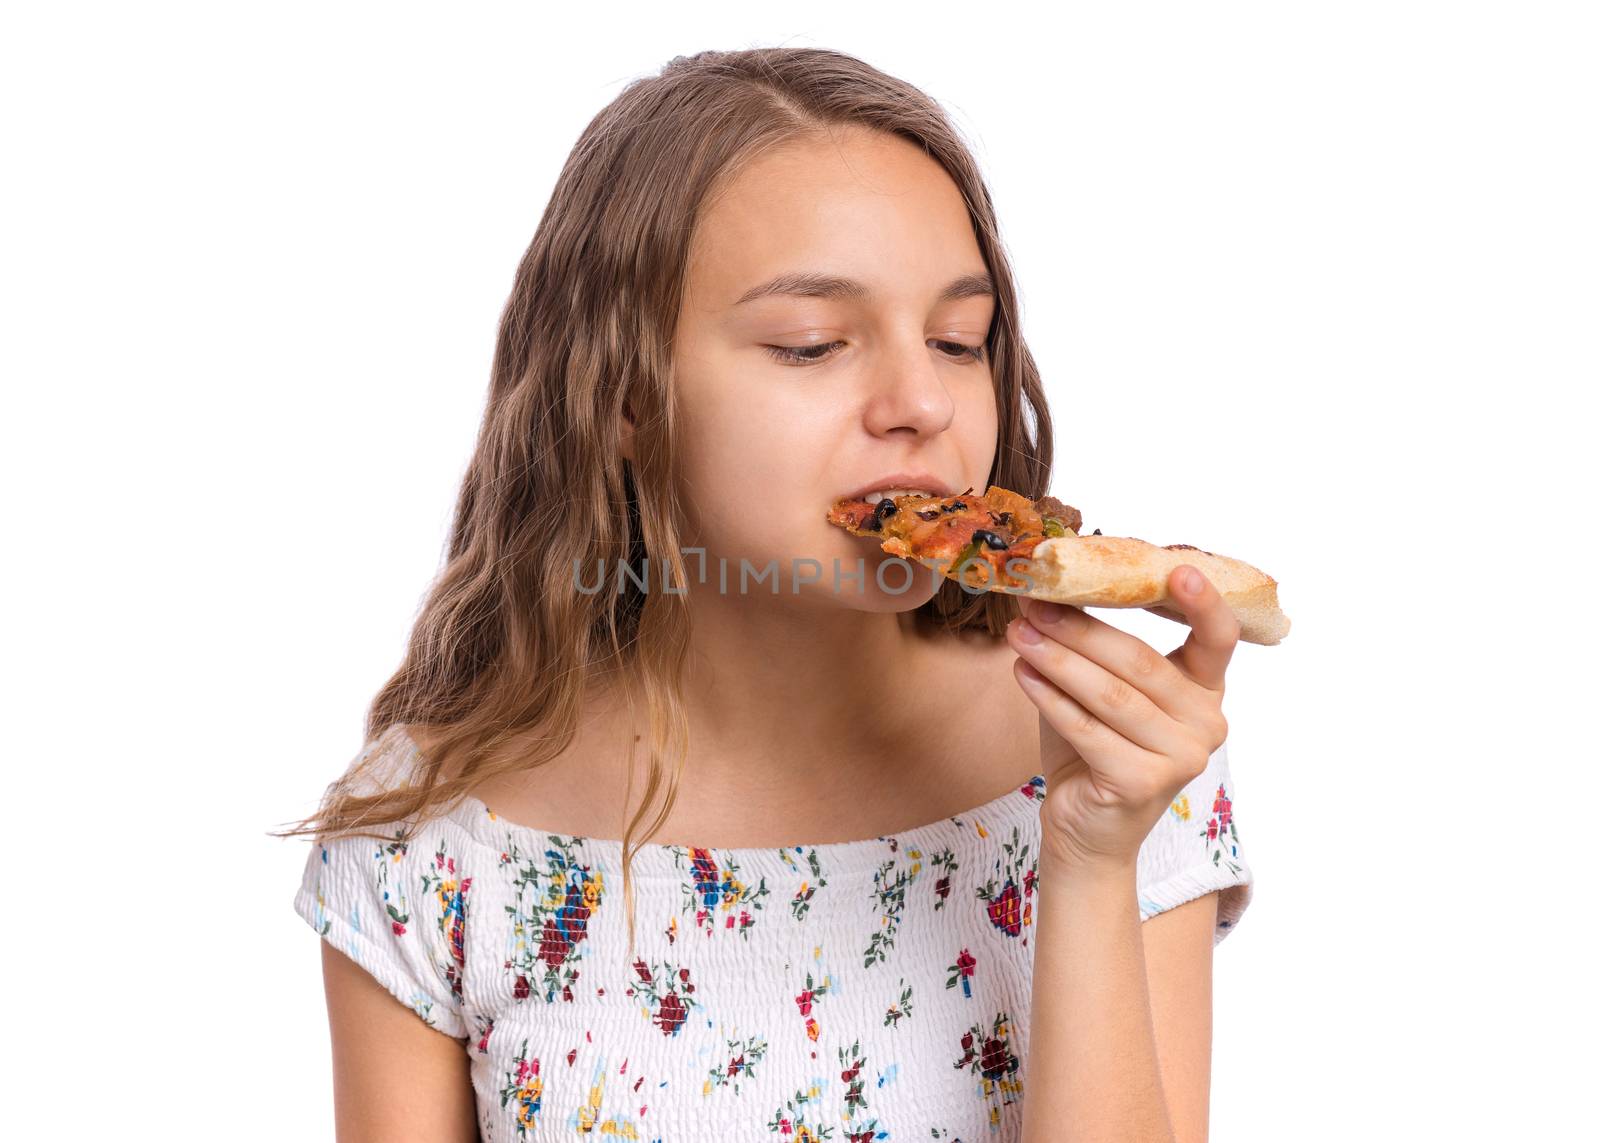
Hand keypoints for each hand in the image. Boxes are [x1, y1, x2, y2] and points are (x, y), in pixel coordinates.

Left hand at [1005, 565, 1238, 870]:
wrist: (1086, 832)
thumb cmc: (1094, 751)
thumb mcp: (1101, 690)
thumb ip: (1094, 649)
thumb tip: (1049, 592)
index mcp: (1206, 691)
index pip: (1218, 640)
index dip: (1203, 604)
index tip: (1178, 569)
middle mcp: (1206, 724)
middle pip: (1140, 662)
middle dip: (1081, 628)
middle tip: (1035, 603)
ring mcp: (1181, 758)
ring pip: (1111, 694)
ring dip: (1058, 659)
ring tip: (1019, 633)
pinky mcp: (1143, 784)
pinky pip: (1087, 729)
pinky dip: (1049, 698)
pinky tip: (1021, 674)